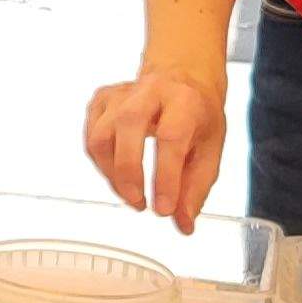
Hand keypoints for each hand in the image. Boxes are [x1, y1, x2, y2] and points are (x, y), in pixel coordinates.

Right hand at [84, 65, 228, 234]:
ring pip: (101, 134)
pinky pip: (91, 138)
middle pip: (128, 124)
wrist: (181, 79)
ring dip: (112, 174)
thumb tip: (183, 223)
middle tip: (140, 204)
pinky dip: (102, 164)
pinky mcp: (101, 100)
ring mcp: (121, 93)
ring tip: (132, 195)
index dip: (166, 176)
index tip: (165, 209)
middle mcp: (150, 90)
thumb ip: (196, 188)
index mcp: (185, 100)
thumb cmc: (197, 116)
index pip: (172, 136)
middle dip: (129, 172)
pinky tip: (119, 175)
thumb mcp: (210, 150)